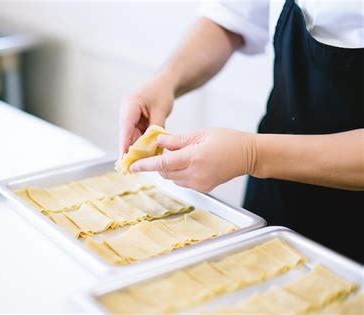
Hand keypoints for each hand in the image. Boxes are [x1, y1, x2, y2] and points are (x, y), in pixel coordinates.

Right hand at [119, 75, 175, 156]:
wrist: (165, 82)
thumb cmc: (162, 91)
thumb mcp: (161, 109)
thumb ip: (156, 126)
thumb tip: (153, 144)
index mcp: (130, 104)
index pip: (125, 126)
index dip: (124, 143)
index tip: (123, 157)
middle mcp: (126, 110)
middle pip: (126, 133)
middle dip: (128, 150)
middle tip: (130, 165)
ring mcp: (129, 115)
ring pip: (131, 136)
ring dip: (135, 148)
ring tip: (138, 163)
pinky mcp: (134, 120)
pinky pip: (137, 134)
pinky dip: (141, 143)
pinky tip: (145, 154)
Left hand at [129, 128, 257, 191]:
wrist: (249, 155)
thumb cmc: (228, 140)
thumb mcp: (201, 133)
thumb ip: (178, 139)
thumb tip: (159, 142)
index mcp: (195, 157)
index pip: (163, 164)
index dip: (146, 165)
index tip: (133, 166)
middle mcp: (196, 174)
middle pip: (166, 173)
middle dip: (157, 165)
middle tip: (152, 154)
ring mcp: (200, 184)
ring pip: (173, 179)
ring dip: (168, 169)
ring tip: (175, 155)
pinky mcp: (204, 188)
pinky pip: (183, 182)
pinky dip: (178, 173)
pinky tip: (187, 163)